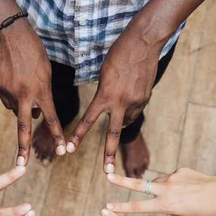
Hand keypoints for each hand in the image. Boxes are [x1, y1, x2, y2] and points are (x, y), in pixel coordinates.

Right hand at [0, 20, 64, 164]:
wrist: (11, 35)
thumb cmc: (34, 53)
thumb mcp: (46, 74)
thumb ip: (42, 97)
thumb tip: (34, 115)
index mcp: (41, 90)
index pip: (52, 118)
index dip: (58, 136)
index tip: (63, 152)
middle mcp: (24, 94)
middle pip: (24, 127)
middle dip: (23, 147)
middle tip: (22, 165)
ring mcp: (8, 92)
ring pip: (16, 109)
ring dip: (21, 105)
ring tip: (23, 84)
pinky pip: (7, 100)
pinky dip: (12, 97)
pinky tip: (14, 81)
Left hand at [65, 31, 161, 172]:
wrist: (144, 43)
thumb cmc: (118, 54)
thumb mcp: (104, 75)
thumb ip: (105, 95)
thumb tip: (112, 112)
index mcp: (105, 95)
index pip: (88, 120)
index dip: (78, 136)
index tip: (69, 149)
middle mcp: (121, 102)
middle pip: (112, 134)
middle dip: (109, 154)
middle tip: (107, 172)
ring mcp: (136, 102)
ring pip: (126, 121)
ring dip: (121, 120)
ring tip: (122, 101)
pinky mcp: (146, 99)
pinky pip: (135, 110)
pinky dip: (131, 108)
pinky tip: (131, 94)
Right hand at [104, 168, 215, 215]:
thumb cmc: (205, 210)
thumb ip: (168, 207)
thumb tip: (159, 198)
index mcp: (166, 205)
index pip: (139, 207)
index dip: (122, 208)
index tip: (107, 208)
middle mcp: (166, 189)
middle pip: (138, 185)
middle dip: (121, 181)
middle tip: (107, 175)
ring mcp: (172, 177)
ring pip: (157, 183)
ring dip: (160, 189)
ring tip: (179, 196)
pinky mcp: (179, 170)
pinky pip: (171, 178)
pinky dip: (175, 184)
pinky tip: (189, 188)